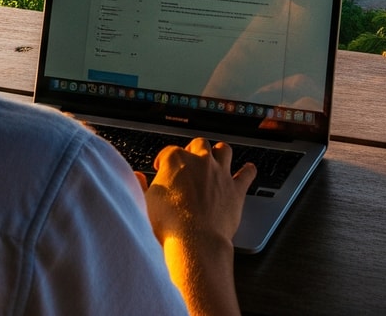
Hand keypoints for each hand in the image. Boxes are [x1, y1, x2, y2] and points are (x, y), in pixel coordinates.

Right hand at [137, 139, 254, 315]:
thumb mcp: (145, 202)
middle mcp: (200, 161)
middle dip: (193, 150)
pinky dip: (247, 171)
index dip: (163, 160)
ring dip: (219, 153)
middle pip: (198, 144)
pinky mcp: (236, 189)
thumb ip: (141, 185)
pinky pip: (246, 174)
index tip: (161, 168)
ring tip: (216, 159)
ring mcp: (221, 173)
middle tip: (189, 161)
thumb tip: (137, 177)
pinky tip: (248, 169)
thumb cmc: (169, 223)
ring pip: (224, 150)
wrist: (195, 240)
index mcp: (176, 160)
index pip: (168, 151)